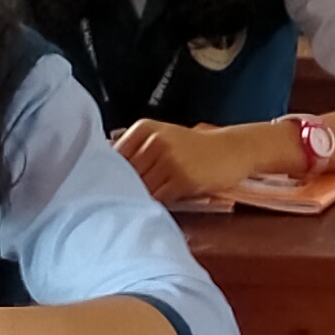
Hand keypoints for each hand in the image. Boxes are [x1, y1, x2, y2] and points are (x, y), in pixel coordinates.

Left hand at [113, 116, 273, 204]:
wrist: (232, 150)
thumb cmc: (197, 148)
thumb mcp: (164, 137)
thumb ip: (137, 150)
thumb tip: (105, 171)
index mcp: (145, 128)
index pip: (113, 155)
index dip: (106, 173)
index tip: (102, 185)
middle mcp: (155, 141)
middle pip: (124, 172)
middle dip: (120, 187)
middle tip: (114, 201)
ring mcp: (169, 160)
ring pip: (139, 186)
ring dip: (136, 198)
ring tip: (134, 206)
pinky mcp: (181, 179)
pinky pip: (158, 197)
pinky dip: (153, 204)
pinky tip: (154, 206)